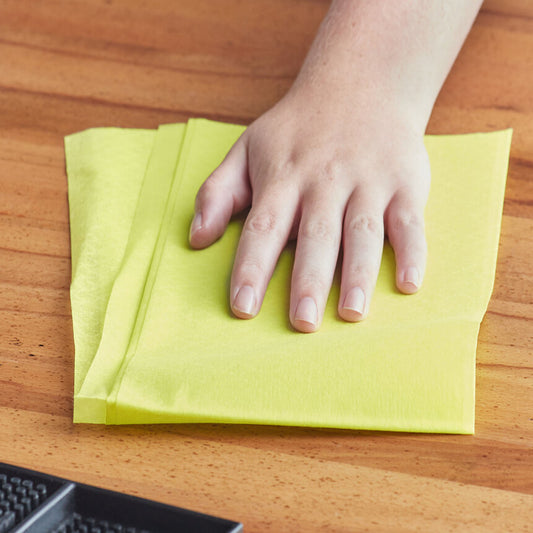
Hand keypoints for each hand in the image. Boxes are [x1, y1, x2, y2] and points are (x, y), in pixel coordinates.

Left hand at [189, 86, 430, 331]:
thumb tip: (195, 239)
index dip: (251, 268)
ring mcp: (367, 182)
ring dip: (359, 272)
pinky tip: (409, 284)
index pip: (262, 228)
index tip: (242, 308)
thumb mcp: (247, 148)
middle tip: (303, 323)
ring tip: (352, 313)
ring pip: (362, 232)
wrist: (361, 83)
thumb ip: (218, 192)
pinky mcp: (404, 184)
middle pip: (316, 236)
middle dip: (309, 280)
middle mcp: (325, 182)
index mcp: (282, 178)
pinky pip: (410, 221)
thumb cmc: (297, 129)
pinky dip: (413, 251)